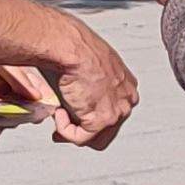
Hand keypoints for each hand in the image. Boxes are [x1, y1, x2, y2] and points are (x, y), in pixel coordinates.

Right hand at [27, 4, 140, 149]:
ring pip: (95, 138)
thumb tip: (75, 93)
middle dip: (84, 129)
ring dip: (74, 131)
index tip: (75, 115)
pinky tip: (58, 114)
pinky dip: (65, 130)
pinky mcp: (101, 121)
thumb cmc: (75, 47)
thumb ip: (89, 82)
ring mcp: (116, 112)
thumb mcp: (90, 64)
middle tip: (63, 125)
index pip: (113, 111)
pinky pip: (80, 138)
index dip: (91, 116)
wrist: (70, 46)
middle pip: (107, 128)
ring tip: (59, 116)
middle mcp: (126, 99)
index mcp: (126, 84)